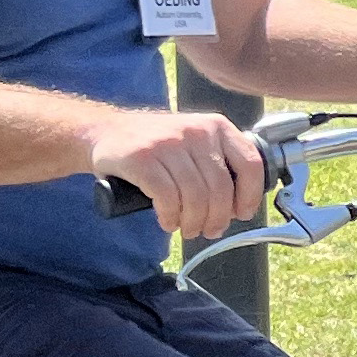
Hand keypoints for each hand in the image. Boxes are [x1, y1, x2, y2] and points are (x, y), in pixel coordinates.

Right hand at [88, 105, 264, 241]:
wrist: (105, 131)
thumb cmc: (157, 145)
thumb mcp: (195, 141)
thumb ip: (219, 163)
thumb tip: (240, 206)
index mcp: (216, 126)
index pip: (250, 164)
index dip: (250, 196)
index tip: (242, 214)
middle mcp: (195, 131)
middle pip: (221, 188)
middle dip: (218, 218)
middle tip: (209, 230)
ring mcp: (167, 143)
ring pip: (195, 197)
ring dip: (193, 222)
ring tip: (187, 229)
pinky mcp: (141, 158)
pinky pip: (167, 198)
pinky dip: (170, 217)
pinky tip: (168, 221)